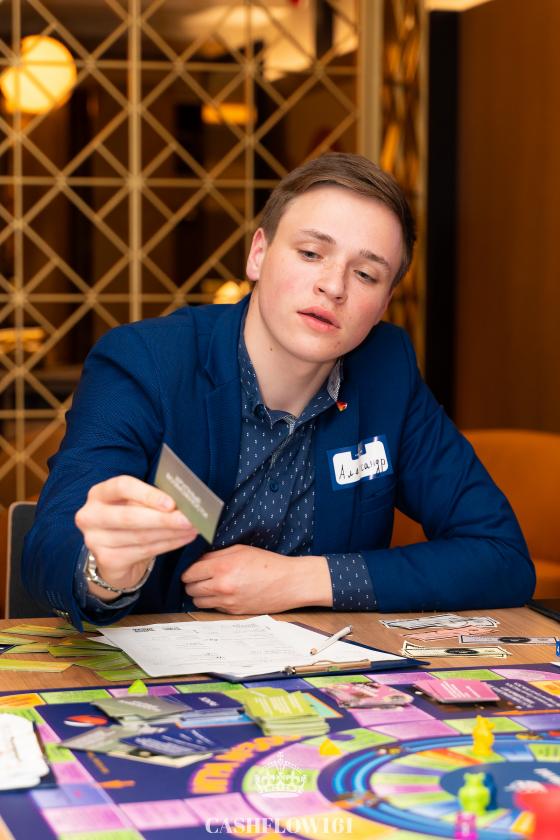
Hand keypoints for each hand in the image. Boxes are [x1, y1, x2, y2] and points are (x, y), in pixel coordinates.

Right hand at [75, 475, 197, 599]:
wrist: (115, 555)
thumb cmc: (129, 520)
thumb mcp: (135, 504)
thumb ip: (152, 500)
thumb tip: (184, 501)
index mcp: (99, 493)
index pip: (121, 487)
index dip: (147, 494)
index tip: (171, 503)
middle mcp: (90, 515)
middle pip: (129, 516)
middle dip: (163, 519)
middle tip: (188, 519)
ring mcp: (95, 540)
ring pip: (140, 536)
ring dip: (171, 533)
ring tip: (192, 528)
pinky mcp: (106, 560)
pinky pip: (143, 551)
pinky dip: (168, 545)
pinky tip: (183, 539)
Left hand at [181, 544, 332, 613]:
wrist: (289, 582)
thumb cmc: (267, 563)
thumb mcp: (240, 550)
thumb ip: (216, 555)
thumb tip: (198, 560)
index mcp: (222, 567)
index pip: (189, 573)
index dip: (189, 570)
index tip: (194, 568)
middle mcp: (221, 587)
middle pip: (190, 589)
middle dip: (192, 582)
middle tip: (201, 576)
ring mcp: (227, 602)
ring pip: (198, 602)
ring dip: (201, 593)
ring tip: (210, 585)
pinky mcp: (233, 612)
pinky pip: (212, 608)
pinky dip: (213, 601)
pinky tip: (224, 592)